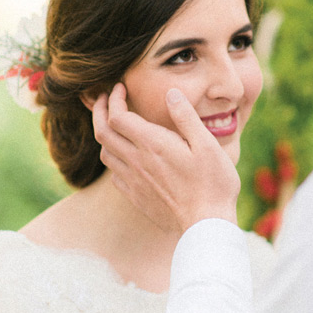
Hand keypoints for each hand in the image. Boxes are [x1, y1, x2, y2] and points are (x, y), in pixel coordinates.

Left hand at [92, 84, 240, 233]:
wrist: (206, 225)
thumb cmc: (213, 183)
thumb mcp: (207, 144)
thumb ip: (186, 117)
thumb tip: (171, 93)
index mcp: (152, 144)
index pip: (117, 116)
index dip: (113, 99)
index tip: (120, 88)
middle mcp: (137, 161)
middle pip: (102, 132)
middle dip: (99, 111)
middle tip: (104, 99)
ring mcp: (134, 181)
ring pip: (105, 153)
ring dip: (104, 135)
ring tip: (113, 124)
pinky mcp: (136, 196)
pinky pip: (114, 174)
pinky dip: (113, 158)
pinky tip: (125, 155)